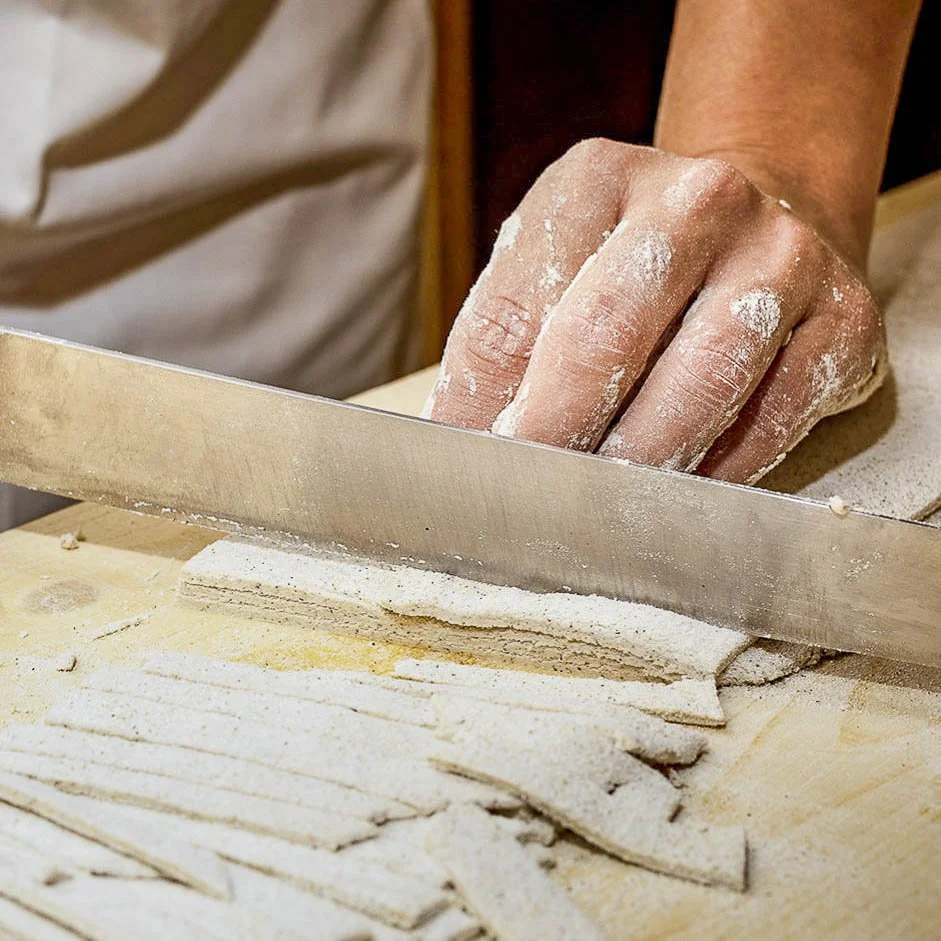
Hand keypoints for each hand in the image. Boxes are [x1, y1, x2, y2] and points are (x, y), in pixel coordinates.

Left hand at [424, 141, 885, 482]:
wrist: (763, 221)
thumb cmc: (632, 263)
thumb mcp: (552, 270)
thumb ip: (504, 345)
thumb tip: (460, 440)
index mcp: (598, 180)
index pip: (516, 308)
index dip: (480, 403)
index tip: (468, 467)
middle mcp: (700, 201)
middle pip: (607, 332)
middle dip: (556, 431)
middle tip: (527, 496)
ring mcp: (782, 256)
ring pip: (701, 380)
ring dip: (639, 461)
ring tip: (596, 509)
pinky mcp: (843, 319)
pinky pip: (772, 418)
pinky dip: (716, 470)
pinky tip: (677, 493)